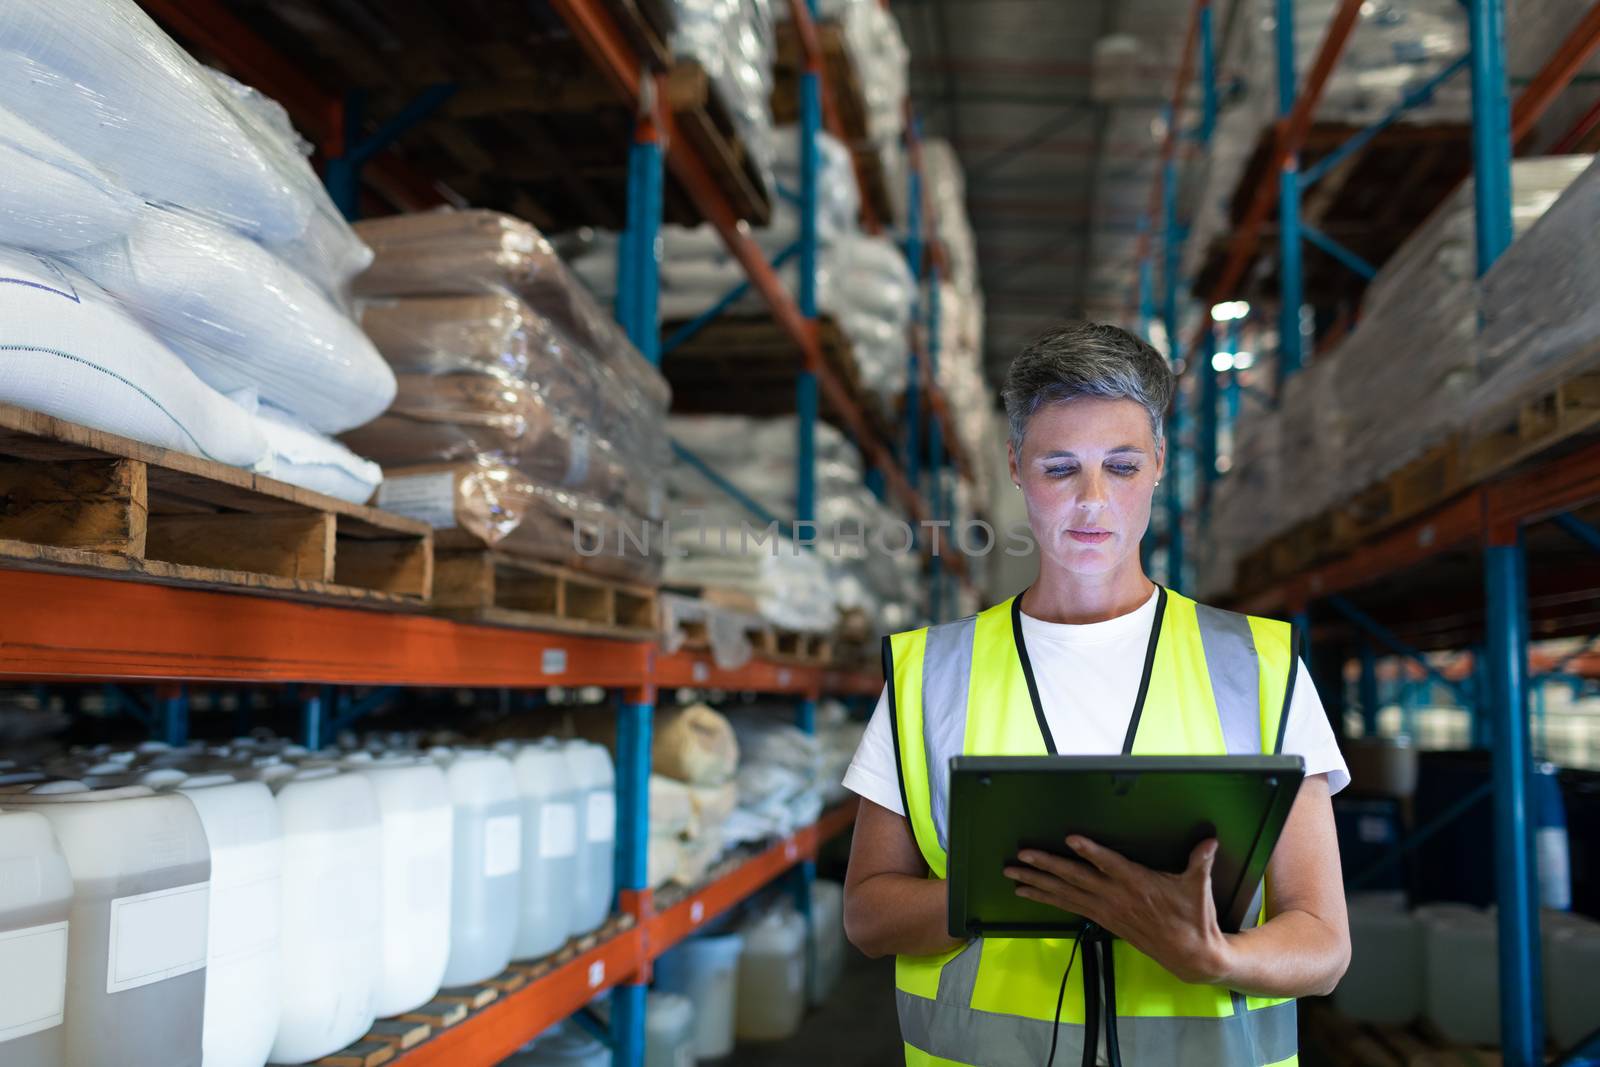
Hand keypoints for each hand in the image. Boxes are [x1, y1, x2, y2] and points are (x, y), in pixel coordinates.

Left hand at [1004, 836, 1233, 985]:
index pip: (1111, 864)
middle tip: (1021, 857)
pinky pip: (1068, 907)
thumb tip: (1209, 840)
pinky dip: (1046, 899)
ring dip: (1037, 883)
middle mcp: (1116, 897)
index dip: (1091, 852)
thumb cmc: (1194, 917)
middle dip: (1046, 866)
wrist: (1190, 955)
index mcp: (1138, 884)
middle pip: (1075, 878)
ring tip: (1013, 875)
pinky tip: (1028, 893)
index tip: (1071, 840)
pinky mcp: (1102, 919)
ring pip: (1066, 894)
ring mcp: (1106, 910)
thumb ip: (1199, 860)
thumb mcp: (1197, 887)